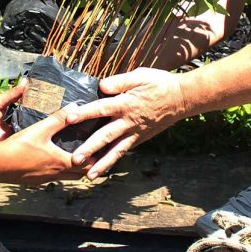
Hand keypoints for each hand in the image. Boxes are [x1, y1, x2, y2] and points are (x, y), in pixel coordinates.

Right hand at [0, 104, 94, 184]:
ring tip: (78, 158)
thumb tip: (75, 107)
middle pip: (80, 175)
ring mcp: (45, 179)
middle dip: (89, 166)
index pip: (87, 165)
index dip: (98, 159)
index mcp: (61, 162)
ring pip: (67, 177)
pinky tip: (53, 161)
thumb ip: (58, 118)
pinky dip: (60, 171)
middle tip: (96, 156)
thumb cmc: (19, 147)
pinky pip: (53, 177)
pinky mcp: (35, 180)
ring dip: (74, 169)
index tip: (105, 152)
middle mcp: (56, 174)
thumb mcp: (40, 129)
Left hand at [64, 68, 186, 178]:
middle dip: (90, 148)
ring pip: (116, 150)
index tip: (69, 118)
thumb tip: (102, 86)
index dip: (85, 113)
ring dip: (102, 163)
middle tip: (74, 159)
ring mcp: (135, 133)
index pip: (101, 108)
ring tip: (89, 175)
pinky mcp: (139, 138)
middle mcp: (129, 121)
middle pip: (106, 136)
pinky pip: (124, 151)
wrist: (182, 98)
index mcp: (126, 103)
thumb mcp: (141, 76)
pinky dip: (113, 160)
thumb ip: (120, 81)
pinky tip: (103, 169)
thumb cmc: (159, 83)